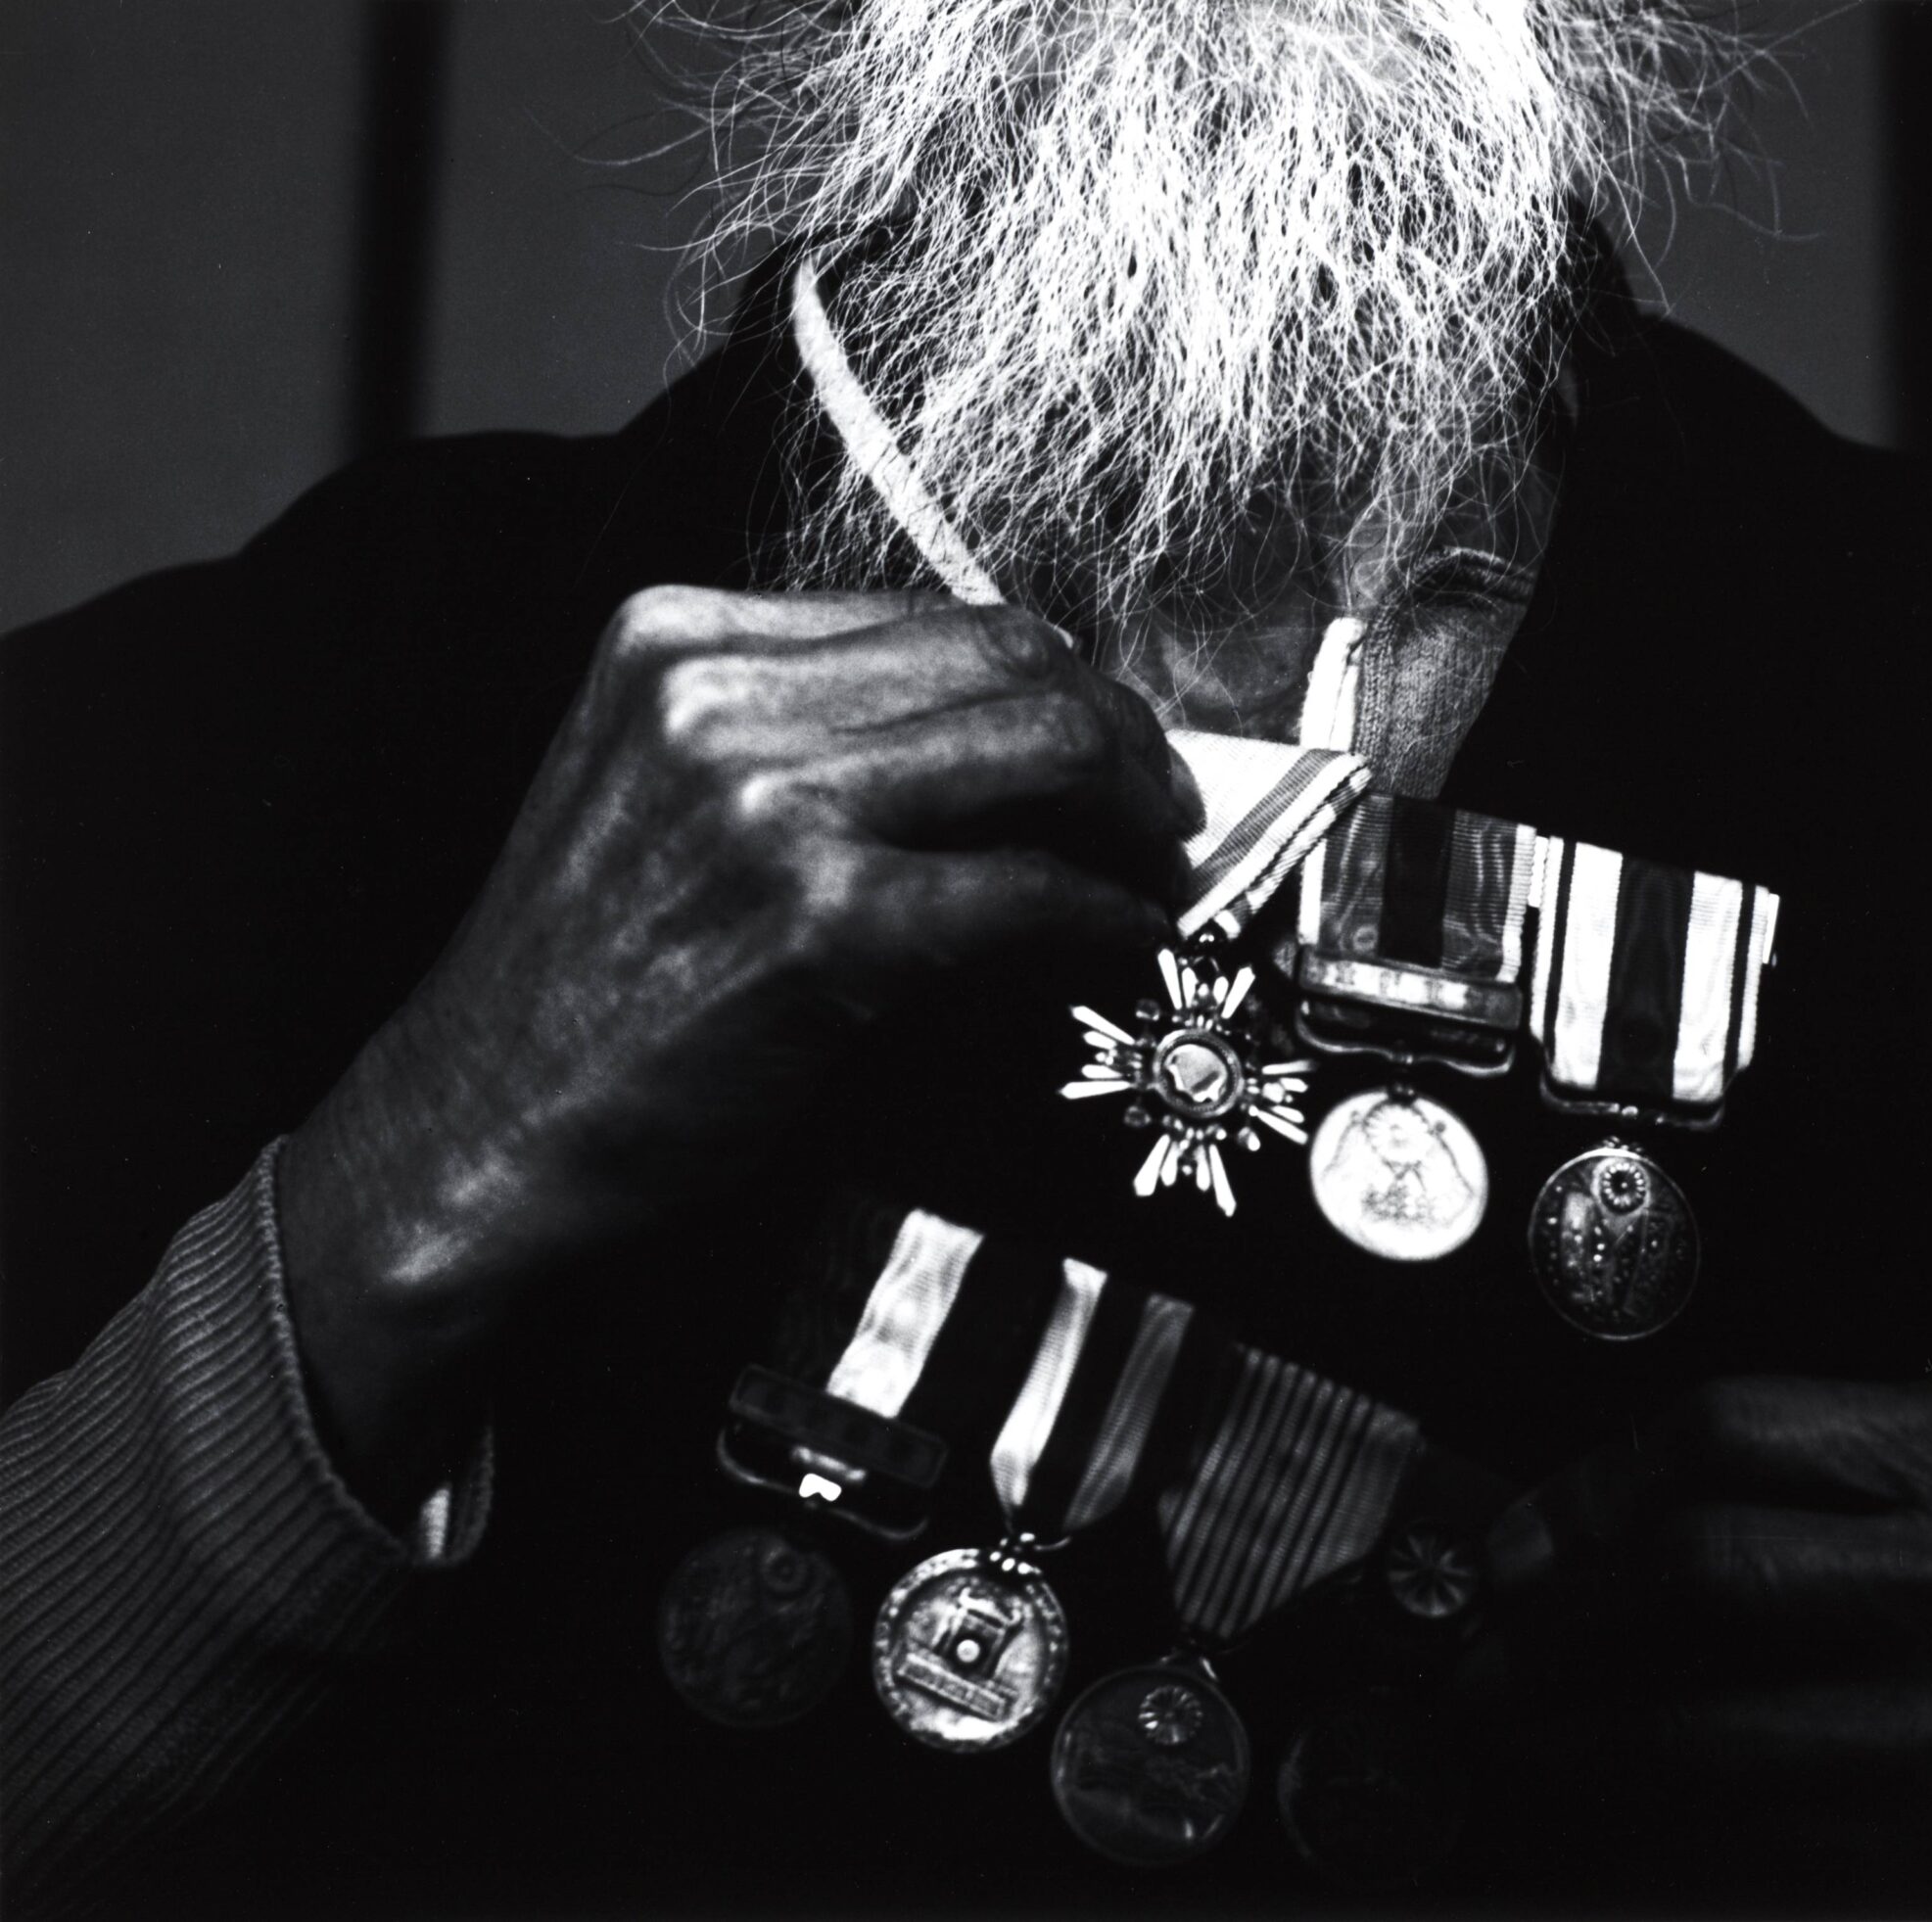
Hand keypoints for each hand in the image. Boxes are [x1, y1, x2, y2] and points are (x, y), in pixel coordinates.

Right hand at [278, 586, 1195, 1513]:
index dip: (1054, 680)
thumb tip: (1015, 745)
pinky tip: (1126, 941)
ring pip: (1040, 747)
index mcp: (679, 637)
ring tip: (1159, 871)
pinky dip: (1106, 913)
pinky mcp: (819, 923)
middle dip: (1119, 732)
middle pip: (1009, 658)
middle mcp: (719, 694)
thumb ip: (809, 738)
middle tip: (1164, 808)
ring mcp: (768, 802)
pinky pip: (1027, 889)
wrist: (479, 1127)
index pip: (937, 616)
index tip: (1107, 743)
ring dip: (1131, 814)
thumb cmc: (584, 984)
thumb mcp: (666, 794)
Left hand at [1470, 1377, 1931, 1905]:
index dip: (1590, 1489)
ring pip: (1713, 1725)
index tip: (1516, 1544)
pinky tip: (1608, 1806)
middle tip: (1482, 1649)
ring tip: (1509, 1732)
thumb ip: (1815, 1476)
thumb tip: (1591, 1530)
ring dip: (1576, 1735)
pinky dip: (1659, 1820)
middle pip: (1706, 1567)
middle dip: (1558, 1619)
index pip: (1730, 1430)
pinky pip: (1766, 1829)